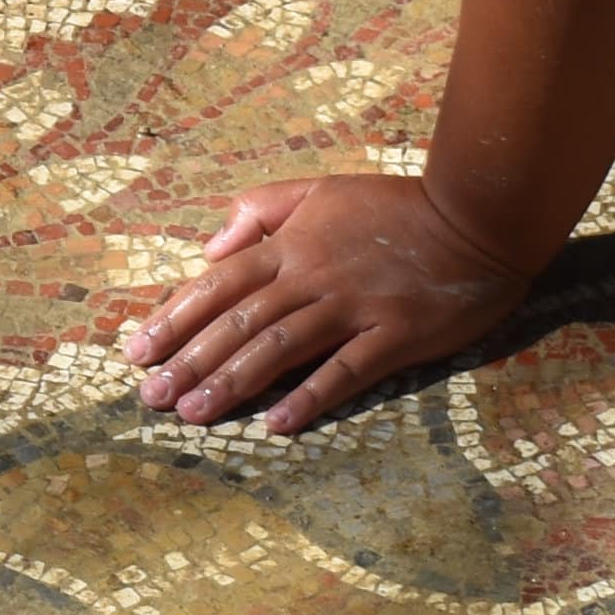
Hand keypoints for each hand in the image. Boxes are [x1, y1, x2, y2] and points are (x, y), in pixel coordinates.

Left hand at [116, 173, 531, 432]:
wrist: (477, 214)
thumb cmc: (396, 207)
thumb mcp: (322, 190)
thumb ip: (262, 210)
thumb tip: (210, 245)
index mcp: (291, 245)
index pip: (218, 284)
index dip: (174, 318)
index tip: (137, 351)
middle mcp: (313, 277)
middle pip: (238, 323)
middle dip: (189, 361)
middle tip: (150, 398)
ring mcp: (354, 307)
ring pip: (280, 348)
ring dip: (232, 382)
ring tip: (193, 413)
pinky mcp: (396, 335)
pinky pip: (346, 370)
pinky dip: (310, 397)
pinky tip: (278, 423)